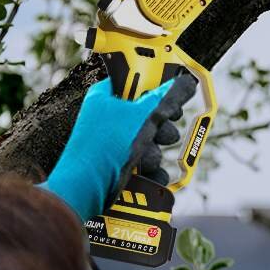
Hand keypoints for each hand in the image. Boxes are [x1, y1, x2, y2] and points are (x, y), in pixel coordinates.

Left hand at [42, 74, 196, 220]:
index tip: (172, 92)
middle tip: (162, 131)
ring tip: (146, 158)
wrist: (84, 188)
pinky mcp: (118, 164)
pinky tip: (150, 174)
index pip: (134, 82)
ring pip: (147, 141)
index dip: (155, 86)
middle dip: (159, 127)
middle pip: (147, 114)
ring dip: (153, 151)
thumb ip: (167, 98)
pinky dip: (150, 170)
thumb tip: (185, 82)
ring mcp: (112, 142)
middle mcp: (107, 117)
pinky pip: (143, 163)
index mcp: (105, 96)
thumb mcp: (142, 116)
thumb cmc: (105, 145)